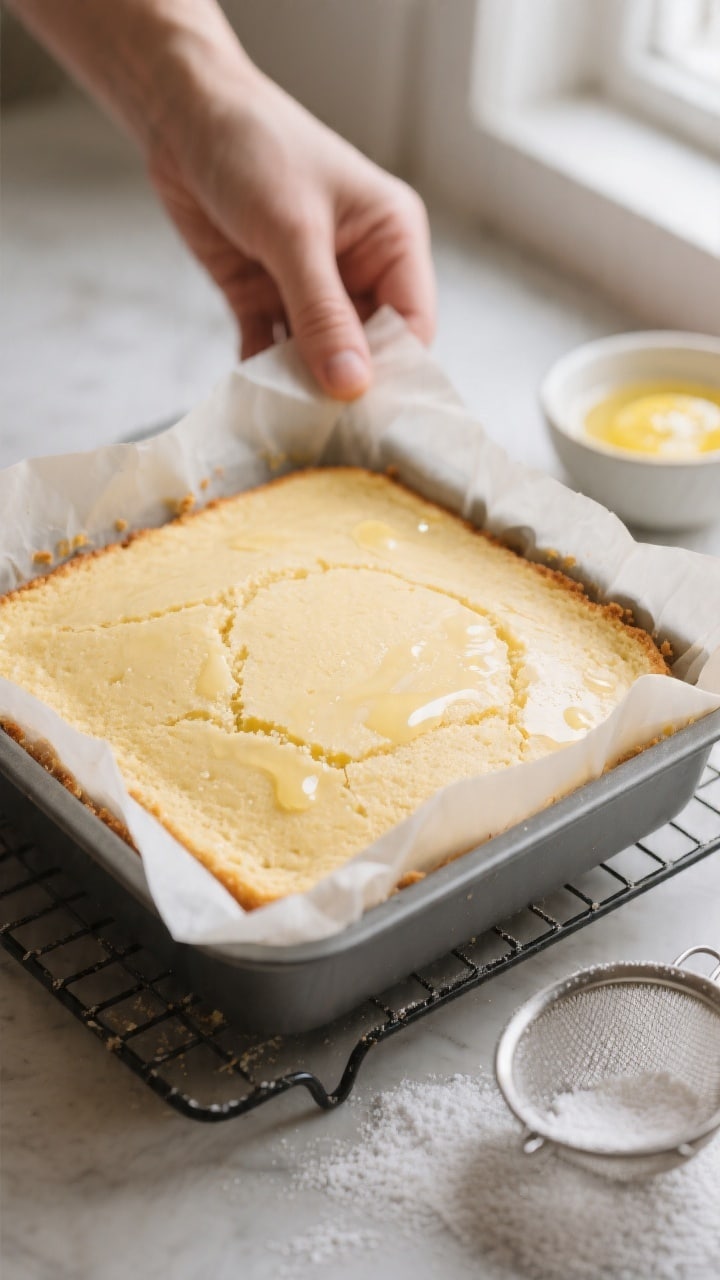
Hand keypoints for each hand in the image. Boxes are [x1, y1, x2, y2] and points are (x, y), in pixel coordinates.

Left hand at [148, 70, 434, 398]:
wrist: (181, 115)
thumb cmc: (255, 147)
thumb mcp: (294, 231)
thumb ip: (323, 313)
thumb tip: (352, 386)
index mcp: (392, 240)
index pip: (412, 325)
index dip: (395, 373)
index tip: (371, 419)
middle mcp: (359, 269)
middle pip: (367, 350)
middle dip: (347, 388)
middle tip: (328, 437)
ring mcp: (311, 287)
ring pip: (318, 356)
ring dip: (302, 387)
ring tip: (290, 428)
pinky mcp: (264, 297)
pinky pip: (271, 351)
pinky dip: (263, 375)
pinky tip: (254, 403)